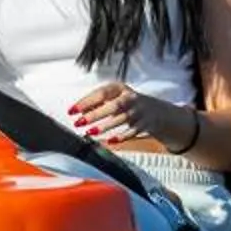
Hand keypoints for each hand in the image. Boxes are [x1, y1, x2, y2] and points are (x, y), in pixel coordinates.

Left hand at [69, 82, 196, 151]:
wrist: (158, 111)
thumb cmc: (129, 104)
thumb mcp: (115, 98)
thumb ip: (97, 103)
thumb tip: (78, 112)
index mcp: (120, 88)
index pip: (101, 93)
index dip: (86, 102)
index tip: (72, 110)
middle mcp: (131, 98)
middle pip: (112, 105)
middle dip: (94, 114)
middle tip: (79, 122)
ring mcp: (139, 111)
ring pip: (122, 118)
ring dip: (105, 126)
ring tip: (91, 132)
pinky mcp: (146, 124)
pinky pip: (133, 131)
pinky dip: (122, 137)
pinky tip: (110, 141)